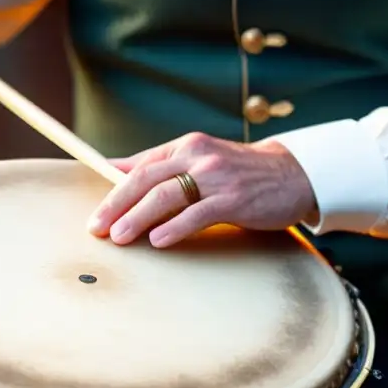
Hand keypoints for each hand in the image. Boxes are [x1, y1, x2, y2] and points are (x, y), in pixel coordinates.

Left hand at [87, 132, 317, 247]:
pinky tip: (158, 241)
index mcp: (186, 146)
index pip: (141, 166)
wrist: (292, 175)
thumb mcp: (200, 160)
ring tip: (120, 237)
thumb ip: (162, 166)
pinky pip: (198, 213)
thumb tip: (115, 170)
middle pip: (147, 179)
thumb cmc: (240, 172)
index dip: (113, 190)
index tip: (95, 214)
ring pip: (168, 195)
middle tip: (98, 228)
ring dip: (139, 217)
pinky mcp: (234, 199)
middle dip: (118, 205)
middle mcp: (198, 157)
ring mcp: (217, 177)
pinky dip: (175, 227)